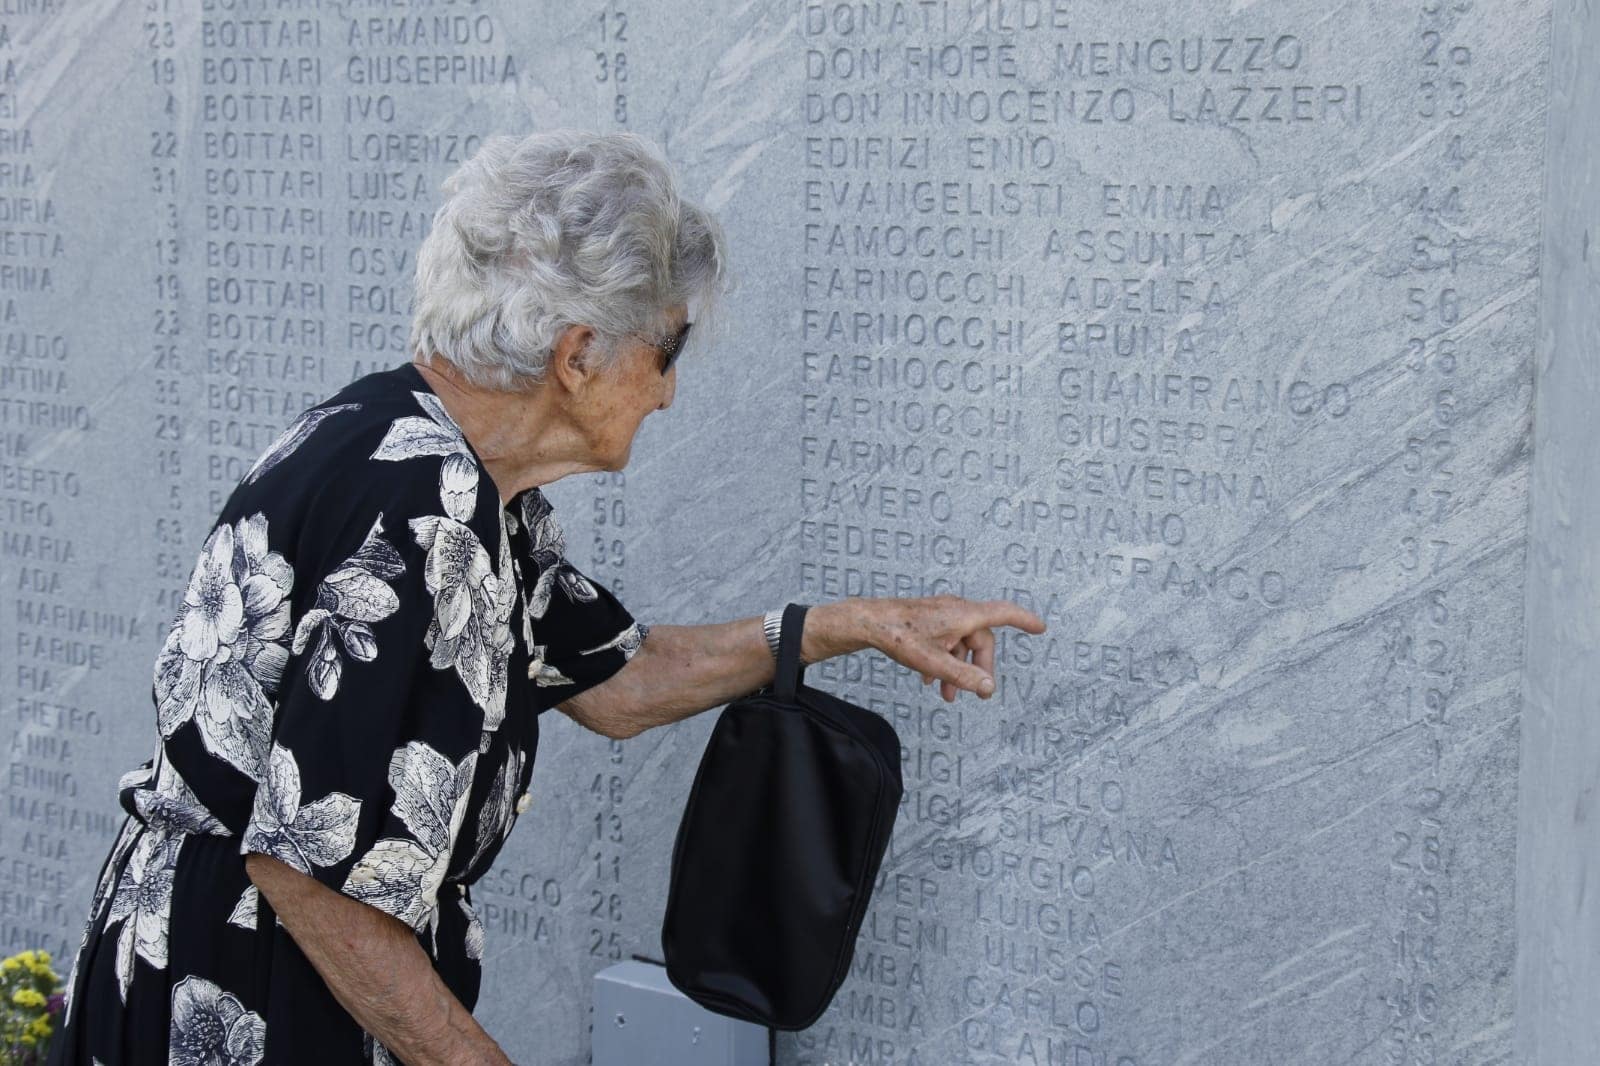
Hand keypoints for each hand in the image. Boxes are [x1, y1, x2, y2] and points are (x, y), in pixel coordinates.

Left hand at [857, 595, 1046, 701]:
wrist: (868, 622)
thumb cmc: (899, 636)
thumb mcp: (934, 662)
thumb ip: (964, 676)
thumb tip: (988, 687)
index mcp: (964, 615)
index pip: (1003, 613)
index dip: (1024, 620)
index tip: (1040, 627)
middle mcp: (957, 610)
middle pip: (981, 639)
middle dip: (979, 668)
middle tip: (974, 694)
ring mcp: (942, 614)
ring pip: (961, 643)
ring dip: (958, 669)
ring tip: (946, 695)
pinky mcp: (929, 620)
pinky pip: (946, 640)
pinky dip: (943, 659)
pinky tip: (930, 680)